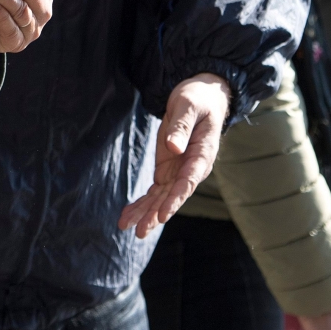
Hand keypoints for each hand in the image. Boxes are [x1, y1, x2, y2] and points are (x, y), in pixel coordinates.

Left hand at [117, 72, 231, 238]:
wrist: (199, 98)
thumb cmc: (197, 99)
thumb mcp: (189, 106)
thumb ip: (182, 126)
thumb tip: (173, 147)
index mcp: (203, 154)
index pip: (189, 181)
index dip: (176, 199)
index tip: (163, 214)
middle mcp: (191, 169)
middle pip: (173, 196)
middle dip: (156, 214)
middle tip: (140, 231)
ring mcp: (179, 171)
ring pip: (162, 198)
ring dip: (146, 213)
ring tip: (129, 228)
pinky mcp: (168, 170)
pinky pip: (154, 191)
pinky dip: (141, 203)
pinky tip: (128, 217)